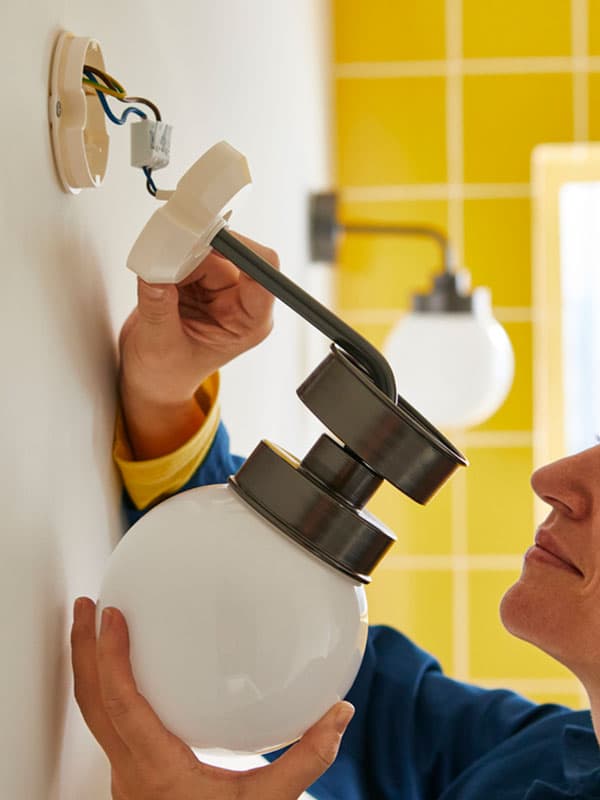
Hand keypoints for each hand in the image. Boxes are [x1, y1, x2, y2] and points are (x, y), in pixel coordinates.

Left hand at [71, 598, 353, 799]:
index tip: (112, 617)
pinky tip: (124, 672)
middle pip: (90, 702)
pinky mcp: (131, 772)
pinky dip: (105, 687)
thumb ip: (304, 761)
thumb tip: (338, 714)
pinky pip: (106, 721)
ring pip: (92, 712)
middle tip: (85, 605)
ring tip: (93, 628)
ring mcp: (125, 772)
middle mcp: (129, 769)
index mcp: (155, 769)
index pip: (122, 705)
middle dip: (82, 650)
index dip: (111, 658)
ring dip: (88, 666)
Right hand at [119, 232, 277, 457]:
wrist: (152, 381)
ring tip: (155, 281)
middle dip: (195, 252)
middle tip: (163, 256)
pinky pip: (186, 254)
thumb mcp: (159, 346)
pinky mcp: (199, 280)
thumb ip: (158, 307)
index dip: (240, 248)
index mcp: (249, 323)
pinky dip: (167, 259)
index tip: (206, 238)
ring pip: (204, 251)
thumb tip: (155, 271)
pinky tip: (155, 278)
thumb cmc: (166, 375)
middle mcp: (240, 302)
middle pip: (230, 255)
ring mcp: (220, 289)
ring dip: (176, 258)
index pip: (263, 273)